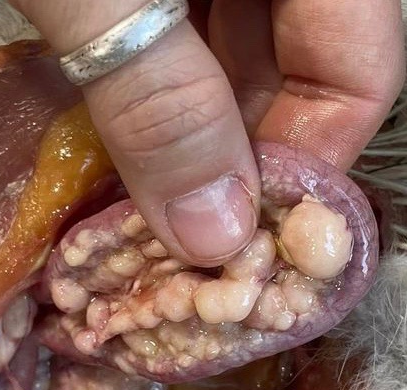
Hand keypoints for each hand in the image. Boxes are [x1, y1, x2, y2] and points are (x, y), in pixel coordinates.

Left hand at [11, 0, 403, 266]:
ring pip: (239, 67)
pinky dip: (161, 104)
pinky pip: (187, 47)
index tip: (250, 242)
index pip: (360, 67)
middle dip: (242, 166)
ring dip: (196, 145)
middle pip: (297, 76)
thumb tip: (212, 236)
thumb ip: (158, 101)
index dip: (310, 167)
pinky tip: (128, 146)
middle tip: (191, 243)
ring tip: (155, 211)